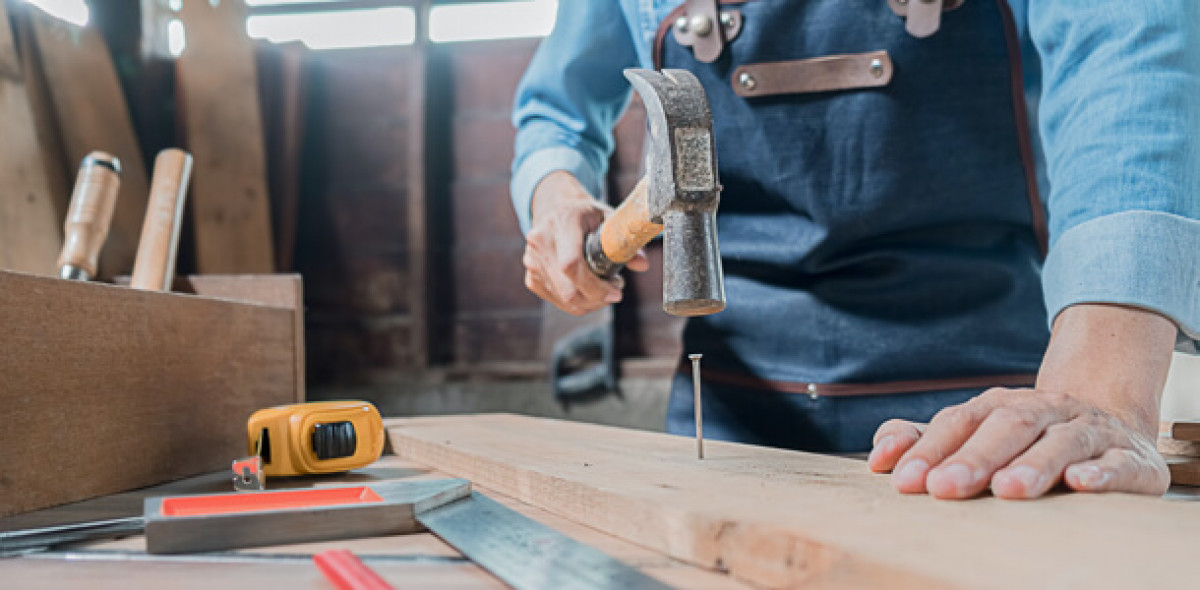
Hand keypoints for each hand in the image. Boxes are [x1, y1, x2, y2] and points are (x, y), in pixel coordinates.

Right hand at [522, 171, 648, 314]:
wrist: (555, 208)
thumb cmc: (585, 215)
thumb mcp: (609, 218)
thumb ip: (626, 241)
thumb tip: (642, 265)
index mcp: (562, 223)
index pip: (571, 264)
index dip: (595, 286)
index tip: (617, 291)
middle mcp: (541, 242)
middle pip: (568, 289)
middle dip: (597, 298)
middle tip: (616, 292)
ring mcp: (532, 261)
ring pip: (564, 300)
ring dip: (590, 302)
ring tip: (604, 288)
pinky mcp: (531, 277)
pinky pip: (557, 300)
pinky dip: (577, 302)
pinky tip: (588, 289)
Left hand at [869, 303, 1178, 499]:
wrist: (1107, 425)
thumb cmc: (1024, 439)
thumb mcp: (973, 434)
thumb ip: (923, 442)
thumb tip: (878, 459)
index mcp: (999, 406)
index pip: (959, 422)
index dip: (931, 449)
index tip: (904, 481)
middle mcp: (1042, 410)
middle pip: (1005, 427)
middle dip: (973, 458)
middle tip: (945, 488)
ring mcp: (1087, 430)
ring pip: (1059, 442)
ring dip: (1033, 465)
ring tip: (1007, 490)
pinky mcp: (1130, 457)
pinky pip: (1118, 461)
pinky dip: (1100, 472)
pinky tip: (1079, 483)